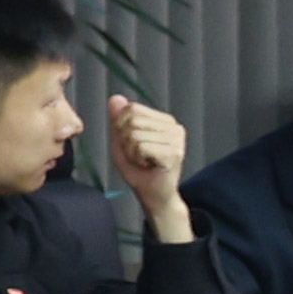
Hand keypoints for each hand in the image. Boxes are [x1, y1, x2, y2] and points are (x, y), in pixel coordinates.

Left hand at [102, 94, 189, 219]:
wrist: (153, 195)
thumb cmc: (138, 170)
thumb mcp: (122, 141)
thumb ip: (118, 120)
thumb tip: (115, 98)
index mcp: (165, 121)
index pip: (132, 108)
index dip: (121, 126)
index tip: (131, 144)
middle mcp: (174, 127)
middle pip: (132, 120)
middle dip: (125, 140)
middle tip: (137, 155)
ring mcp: (177, 140)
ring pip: (134, 134)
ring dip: (131, 151)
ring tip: (143, 161)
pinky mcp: (174, 153)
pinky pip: (140, 147)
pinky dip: (136, 158)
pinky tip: (148, 165)